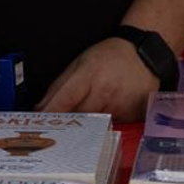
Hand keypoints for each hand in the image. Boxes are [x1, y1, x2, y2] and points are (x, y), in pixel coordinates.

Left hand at [37, 38, 157, 122]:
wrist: (145, 54)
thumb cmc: (109, 57)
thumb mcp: (80, 63)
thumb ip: (59, 86)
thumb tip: (40, 109)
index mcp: (89, 75)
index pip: (65, 100)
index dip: (51, 114)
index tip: (39, 125)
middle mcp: (106, 92)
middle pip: (79, 119)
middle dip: (68, 124)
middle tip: (59, 130)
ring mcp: (121, 107)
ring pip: (95, 127)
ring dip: (88, 126)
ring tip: (92, 112)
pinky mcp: (133, 118)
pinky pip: (112, 128)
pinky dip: (105, 126)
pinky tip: (109, 112)